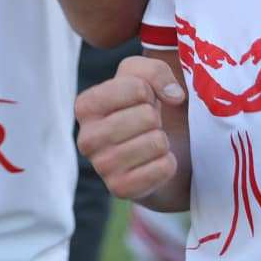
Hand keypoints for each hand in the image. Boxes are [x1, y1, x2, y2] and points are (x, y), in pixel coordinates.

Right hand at [74, 56, 184, 199]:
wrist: (158, 151)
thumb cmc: (146, 108)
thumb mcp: (145, 77)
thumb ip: (155, 71)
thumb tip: (174, 96)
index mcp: (85, 106)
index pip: (136, 87)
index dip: (150, 92)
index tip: (142, 101)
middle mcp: (86, 138)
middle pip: (147, 116)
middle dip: (156, 119)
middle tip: (147, 126)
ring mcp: (102, 167)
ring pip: (156, 142)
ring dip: (162, 141)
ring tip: (150, 143)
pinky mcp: (121, 189)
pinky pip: (163, 168)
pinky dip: (168, 163)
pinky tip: (155, 162)